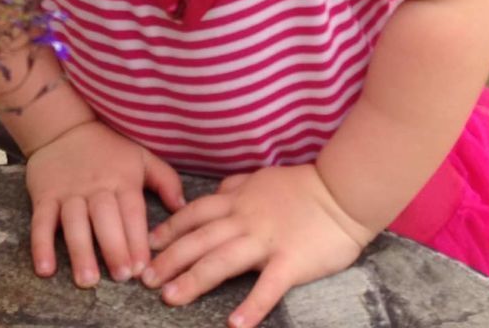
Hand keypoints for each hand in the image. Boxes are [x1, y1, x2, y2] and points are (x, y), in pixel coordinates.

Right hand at [24, 120, 185, 289]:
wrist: (65, 128)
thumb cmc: (109, 149)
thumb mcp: (141, 156)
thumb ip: (165, 180)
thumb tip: (182, 208)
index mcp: (122, 179)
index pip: (131, 211)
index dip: (137, 239)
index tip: (143, 268)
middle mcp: (96, 186)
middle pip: (105, 218)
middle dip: (114, 247)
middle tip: (121, 277)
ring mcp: (68, 192)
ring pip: (74, 222)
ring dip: (80, 250)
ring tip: (87, 279)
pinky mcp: (44, 196)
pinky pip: (41, 221)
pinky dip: (41, 244)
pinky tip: (45, 269)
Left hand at [141, 163, 375, 327]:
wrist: (342, 192)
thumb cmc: (303, 186)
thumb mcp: (262, 176)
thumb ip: (237, 186)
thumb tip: (217, 191)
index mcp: (238, 199)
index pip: (195, 213)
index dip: (169, 229)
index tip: (148, 245)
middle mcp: (245, 219)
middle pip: (200, 239)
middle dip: (170, 259)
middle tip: (146, 279)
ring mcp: (267, 240)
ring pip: (222, 260)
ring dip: (194, 280)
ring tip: (171, 298)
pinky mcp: (290, 262)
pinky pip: (267, 286)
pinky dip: (251, 306)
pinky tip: (234, 325)